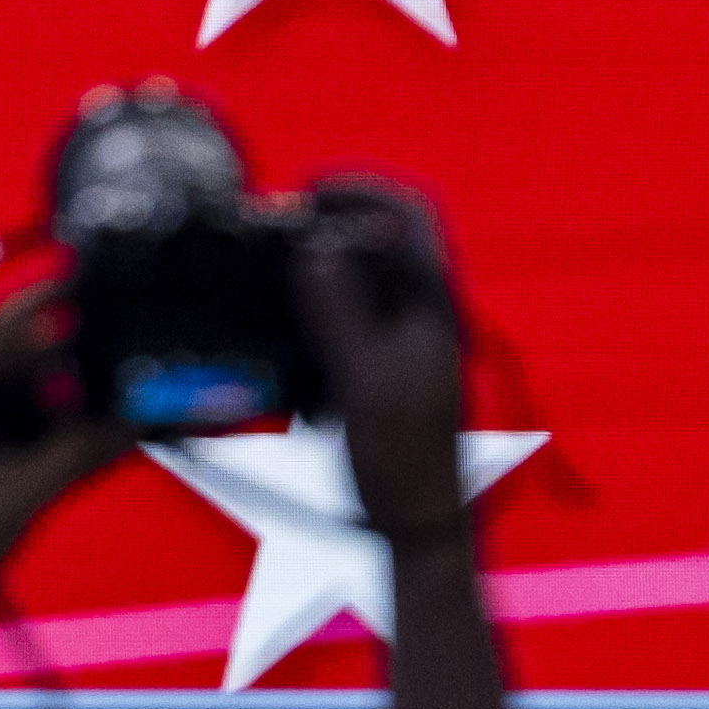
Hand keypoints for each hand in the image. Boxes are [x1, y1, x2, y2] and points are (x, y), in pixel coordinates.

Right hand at [298, 176, 473, 542]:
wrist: (416, 520)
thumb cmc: (400, 455)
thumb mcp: (364, 381)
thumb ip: (340, 310)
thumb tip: (312, 246)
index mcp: (433, 307)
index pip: (408, 214)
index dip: (358, 188)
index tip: (303, 190)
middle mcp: (424, 310)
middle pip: (387, 232)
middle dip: (334, 214)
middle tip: (282, 218)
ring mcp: (405, 334)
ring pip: (367, 266)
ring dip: (324, 250)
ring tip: (275, 256)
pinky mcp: (383, 358)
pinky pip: (353, 302)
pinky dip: (319, 288)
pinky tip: (286, 305)